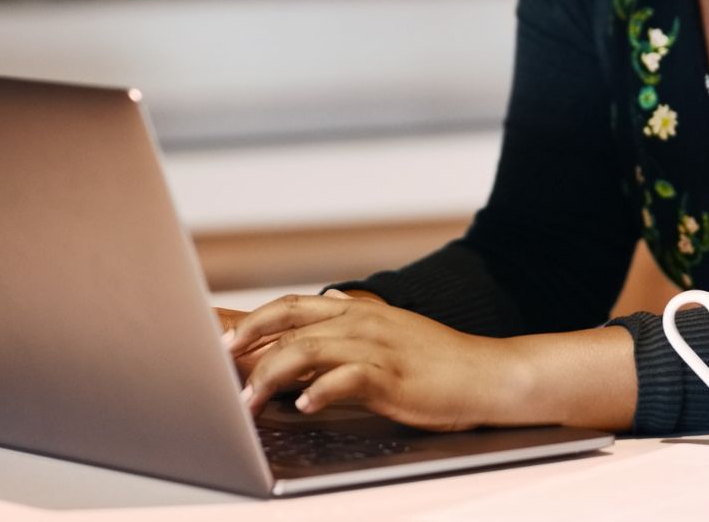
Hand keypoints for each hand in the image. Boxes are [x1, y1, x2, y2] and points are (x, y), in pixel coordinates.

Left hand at [225, 294, 520, 431]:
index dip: (254, 321)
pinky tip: (305, 405)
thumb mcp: (393, 329)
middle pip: (289, 322)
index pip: (292, 307)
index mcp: (357, 313)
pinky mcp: (391, 376)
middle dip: (249, 342)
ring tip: (249, 400)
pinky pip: (347, 379)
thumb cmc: (439, 359)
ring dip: (270, 376)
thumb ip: (356, 319)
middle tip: (222, 365)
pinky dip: (320, 391)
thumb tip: (331, 302)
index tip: (225, 342)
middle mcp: (361, 323)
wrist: (487, 373)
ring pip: (307, 350)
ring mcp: (376, 348)